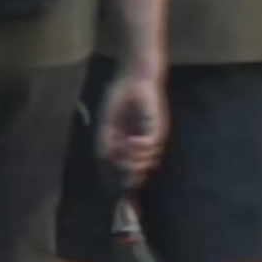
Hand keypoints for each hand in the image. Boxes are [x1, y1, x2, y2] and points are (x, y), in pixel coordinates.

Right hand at [98, 71, 165, 185]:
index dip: (121, 178)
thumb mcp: (107, 121)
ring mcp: (150, 137)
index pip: (127, 168)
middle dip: (127, 172)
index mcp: (127, 145)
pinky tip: (131, 140)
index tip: (113, 182)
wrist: (133, 79)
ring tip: (122, 145)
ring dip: (132, 158)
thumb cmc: (119, 97)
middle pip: (138, 170)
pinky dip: (141, 147)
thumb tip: (103, 160)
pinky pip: (151, 144)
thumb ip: (105, 140)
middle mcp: (141, 145)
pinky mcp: (157, 128)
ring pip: (146, 160)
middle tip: (119, 165)